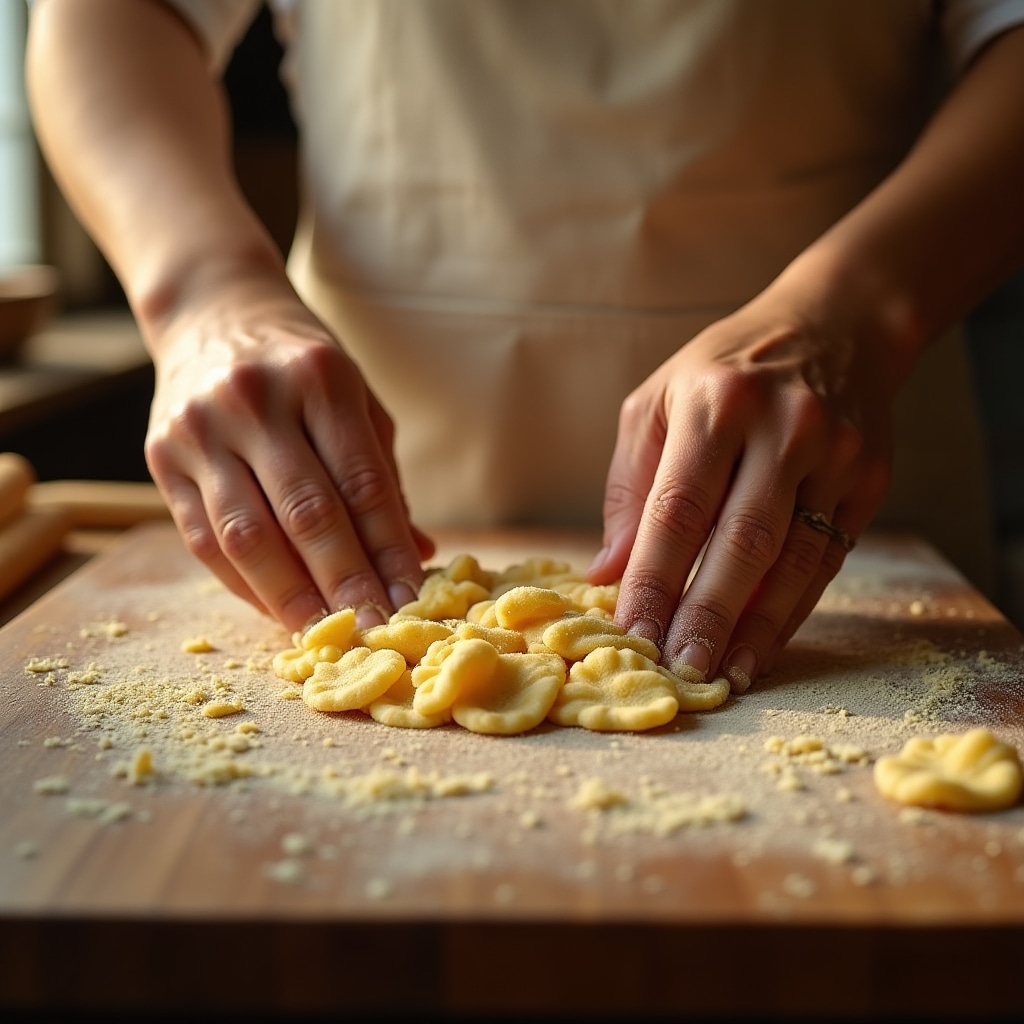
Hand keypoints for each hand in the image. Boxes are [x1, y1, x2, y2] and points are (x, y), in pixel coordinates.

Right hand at [144, 276, 432, 632]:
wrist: (212, 313)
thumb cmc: (303, 366)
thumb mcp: (357, 400)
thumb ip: (382, 477)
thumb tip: (415, 554)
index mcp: (321, 378)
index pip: (363, 483)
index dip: (388, 549)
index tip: (409, 599)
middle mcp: (257, 401)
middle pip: (308, 513)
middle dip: (345, 582)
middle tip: (374, 629)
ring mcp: (201, 429)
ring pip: (248, 536)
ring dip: (291, 597)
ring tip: (325, 635)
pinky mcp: (162, 457)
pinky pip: (204, 539)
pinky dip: (244, 584)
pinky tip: (278, 611)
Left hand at [587, 277, 893, 691]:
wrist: (836, 324)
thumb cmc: (725, 370)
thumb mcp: (659, 403)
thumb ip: (630, 488)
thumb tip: (606, 572)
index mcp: (717, 404)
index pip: (678, 508)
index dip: (653, 576)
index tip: (631, 630)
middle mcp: (783, 428)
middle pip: (741, 541)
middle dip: (706, 614)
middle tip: (679, 669)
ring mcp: (835, 455)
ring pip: (793, 558)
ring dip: (756, 626)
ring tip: (723, 673)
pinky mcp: (869, 480)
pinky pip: (826, 558)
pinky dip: (793, 608)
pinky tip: (763, 643)